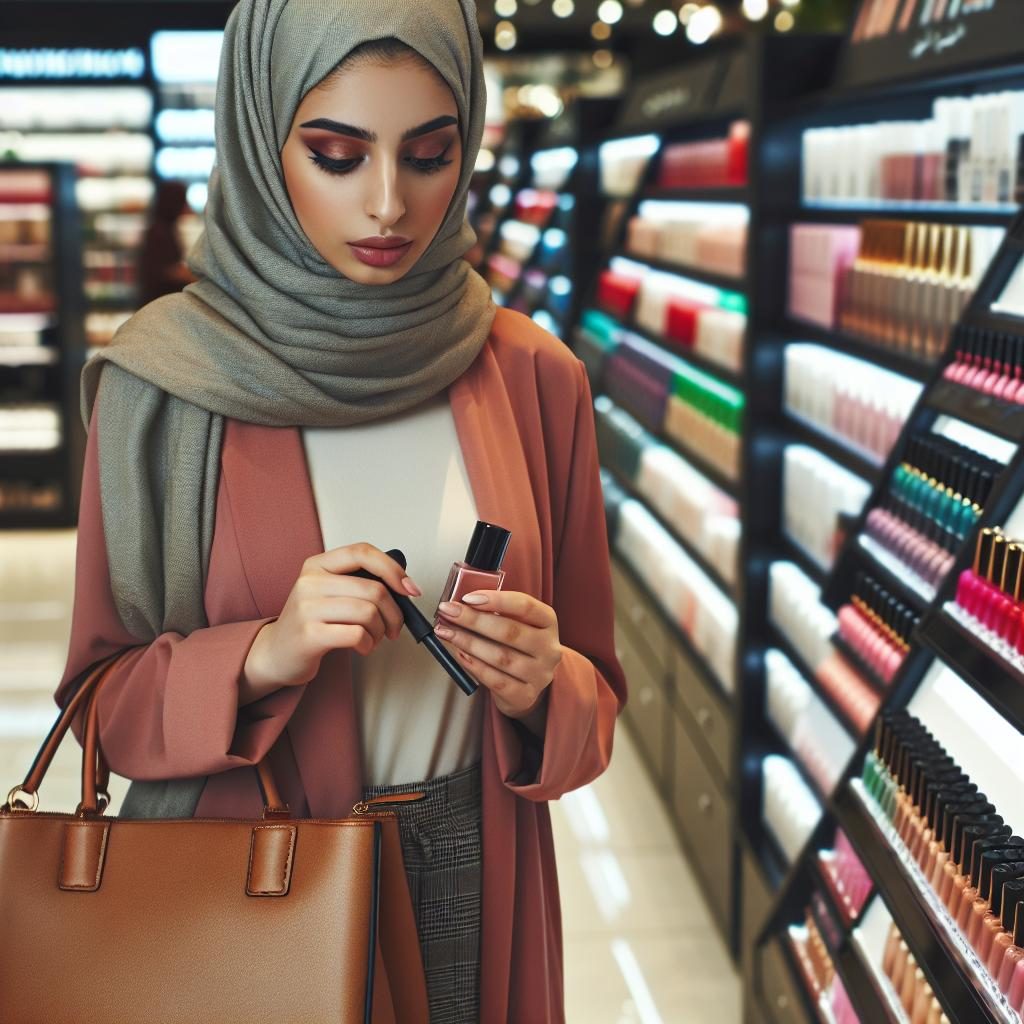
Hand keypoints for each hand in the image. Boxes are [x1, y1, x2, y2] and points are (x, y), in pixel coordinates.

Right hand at [241, 543, 420, 702]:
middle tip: (393, 627)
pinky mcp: (309, 635)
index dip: (393, 569)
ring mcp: (307, 608)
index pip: (362, 552)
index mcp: (317, 564)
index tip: (411, 589)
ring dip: (380, 631)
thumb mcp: (328, 592)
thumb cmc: (311, 623)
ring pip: (368, 612)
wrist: (275, 653)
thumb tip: (404, 586)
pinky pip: (357, 634)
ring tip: (374, 638)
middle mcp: (310, 581)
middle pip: (373, 589)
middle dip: (394, 613)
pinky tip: (362, 646)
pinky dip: (369, 644)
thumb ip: (358, 583)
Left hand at [434, 591, 561, 726]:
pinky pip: (496, 681)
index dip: (496, 600)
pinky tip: (460, 655)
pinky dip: (474, 666)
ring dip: (469, 643)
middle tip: (449, 612)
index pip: (525, 606)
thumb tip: (459, 605)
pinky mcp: (526, 696)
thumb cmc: (517, 646)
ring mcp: (540, 674)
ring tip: (448, 633)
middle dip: (474, 620)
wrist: (527, 683)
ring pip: (501, 657)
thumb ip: (495, 612)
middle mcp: (549, 648)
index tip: (468, 598)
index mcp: (548, 622)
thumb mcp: (517, 623)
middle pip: (510, 631)